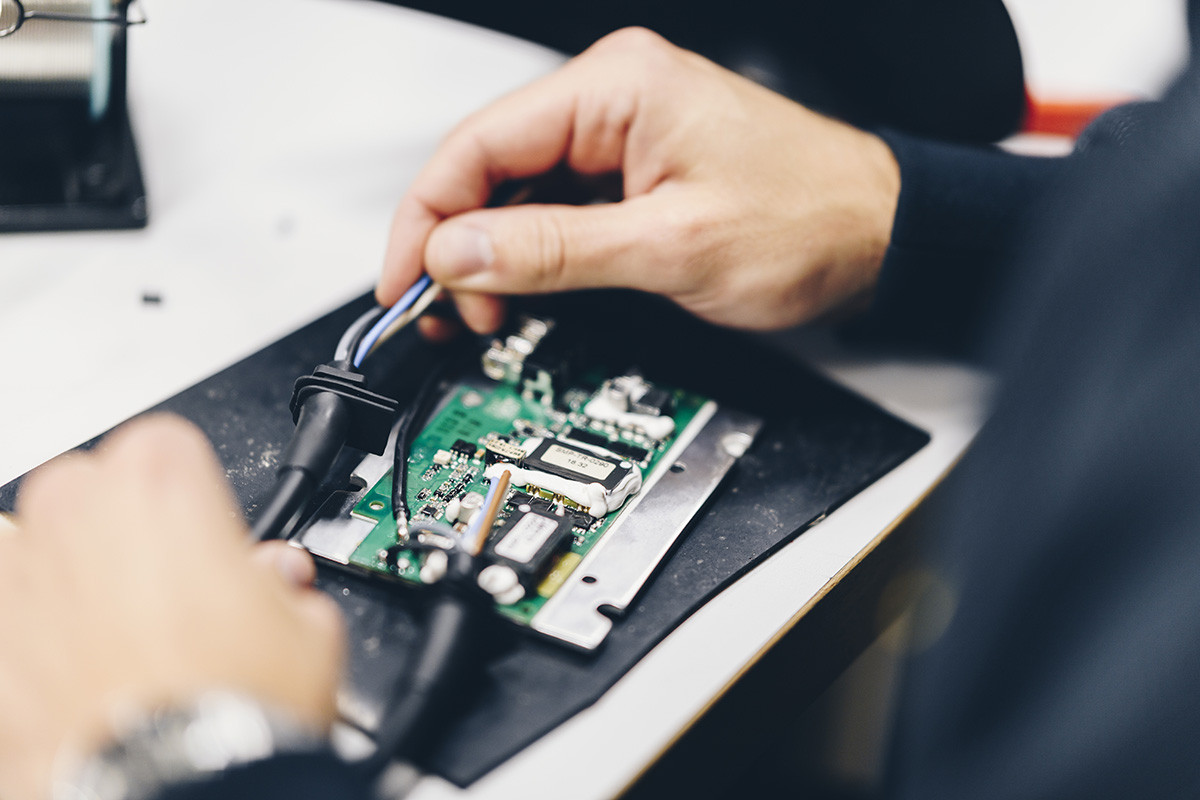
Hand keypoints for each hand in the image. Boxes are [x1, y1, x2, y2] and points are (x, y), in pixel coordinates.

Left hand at [0, 416, 343, 799]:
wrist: (176, 784)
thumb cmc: (233, 702)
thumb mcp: (308, 625)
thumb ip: (286, 584)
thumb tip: (279, 583)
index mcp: (159, 479)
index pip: (166, 442)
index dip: (196, 491)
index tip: (212, 532)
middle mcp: (78, 511)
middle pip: (91, 483)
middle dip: (126, 522)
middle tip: (172, 580)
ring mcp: (21, 575)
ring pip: (33, 538)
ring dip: (67, 565)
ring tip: (117, 621)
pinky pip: (6, 605)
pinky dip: (30, 625)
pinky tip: (72, 661)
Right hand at [380, 27, 899, 333]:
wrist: (880, 236)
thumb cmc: (808, 221)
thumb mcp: (670, 247)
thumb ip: (555, 250)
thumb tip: (461, 254)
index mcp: (616, 89)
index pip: (478, 144)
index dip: (427, 218)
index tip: (405, 281)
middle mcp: (612, 99)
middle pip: (488, 167)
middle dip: (456, 244)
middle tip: (442, 312)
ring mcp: (621, 135)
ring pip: (517, 192)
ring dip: (492, 256)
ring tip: (485, 315)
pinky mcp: (633, 172)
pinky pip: (556, 208)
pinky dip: (532, 255)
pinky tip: (522, 293)